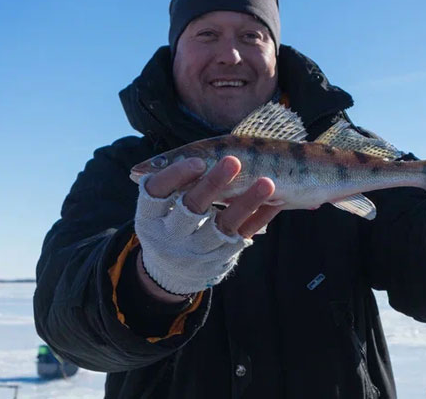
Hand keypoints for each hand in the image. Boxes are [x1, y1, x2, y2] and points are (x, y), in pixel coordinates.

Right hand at [134, 156, 280, 297]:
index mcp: (149, 217)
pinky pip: (243, 235)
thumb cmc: (167, 223)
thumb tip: (194, 154)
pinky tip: (275, 201)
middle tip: (233, 160)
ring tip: (267, 182)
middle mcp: (171, 235)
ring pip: (224, 224)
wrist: (172, 272)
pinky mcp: (221, 257)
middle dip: (213, 183)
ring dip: (248, 201)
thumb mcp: (157, 209)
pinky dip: (260, 217)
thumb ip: (172, 185)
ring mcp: (197, 251)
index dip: (175, 175)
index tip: (198, 160)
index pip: (156, 193)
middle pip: (192, 207)